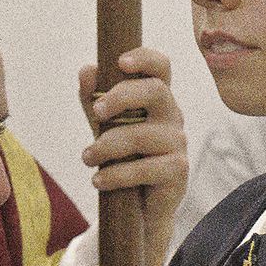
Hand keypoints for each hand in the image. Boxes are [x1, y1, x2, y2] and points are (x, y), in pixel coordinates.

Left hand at [80, 46, 187, 265]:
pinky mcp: (178, 171)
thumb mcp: (103, 126)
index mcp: (156, 98)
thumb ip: (93, 98)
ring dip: (107, 146)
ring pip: (143, 134)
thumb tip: (87, 70)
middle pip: (156, 91)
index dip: (145, 58)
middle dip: (121, 97)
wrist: (138, 207)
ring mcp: (178, 143)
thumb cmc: (122, 157)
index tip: (120, 62)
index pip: (161, 67)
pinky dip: (117, 174)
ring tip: (87, 158)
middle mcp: (172, 115)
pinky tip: (99, 180)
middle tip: (96, 113)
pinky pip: (146, 168)